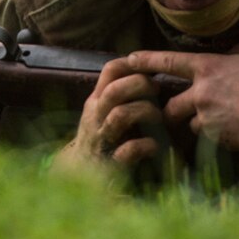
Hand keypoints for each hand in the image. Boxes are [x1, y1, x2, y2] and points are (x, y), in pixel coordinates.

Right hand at [55, 55, 177, 176]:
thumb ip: (118, 94)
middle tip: (157, 90)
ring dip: (146, 112)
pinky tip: (154, 146)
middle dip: (141, 85)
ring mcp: (102, 139)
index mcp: (96, 101)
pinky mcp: (111, 164)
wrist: (79, 174)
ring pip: (120, 115)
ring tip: (159, 118)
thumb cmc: (100, 137)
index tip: (150, 68)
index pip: (110, 70)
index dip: (133, 63)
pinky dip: (145, 146)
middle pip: (115, 91)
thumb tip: (149, 72)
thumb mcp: (102, 111)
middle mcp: (96, 117)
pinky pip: (129, 150)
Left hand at [132, 43, 238, 155]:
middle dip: (172, 110)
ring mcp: (207, 116)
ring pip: (186, 123)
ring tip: (215, 123)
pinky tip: (228, 133)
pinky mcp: (215, 138)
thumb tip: (231, 51)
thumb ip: (238, 50)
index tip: (128, 61)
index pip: (168, 62)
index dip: (146, 61)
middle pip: (170, 104)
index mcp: (209, 67)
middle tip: (180, 111)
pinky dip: (210, 136)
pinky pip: (203, 138)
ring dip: (194, 124)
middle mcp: (201, 91)